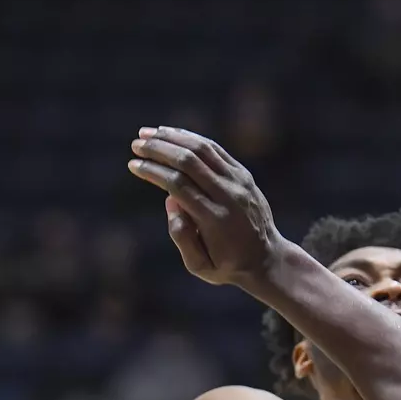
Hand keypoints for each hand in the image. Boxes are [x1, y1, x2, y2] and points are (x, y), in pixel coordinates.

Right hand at [128, 127, 284, 287]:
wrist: (267, 258)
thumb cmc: (228, 266)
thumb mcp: (201, 266)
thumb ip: (182, 238)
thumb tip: (170, 201)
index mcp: (214, 219)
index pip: (178, 185)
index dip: (153, 171)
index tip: (133, 165)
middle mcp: (228, 196)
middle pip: (188, 161)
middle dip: (158, 149)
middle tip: (136, 145)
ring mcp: (238, 182)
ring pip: (202, 149)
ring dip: (172, 138)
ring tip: (147, 133)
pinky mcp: (243, 175)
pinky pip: (215, 150)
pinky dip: (191, 139)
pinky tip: (172, 135)